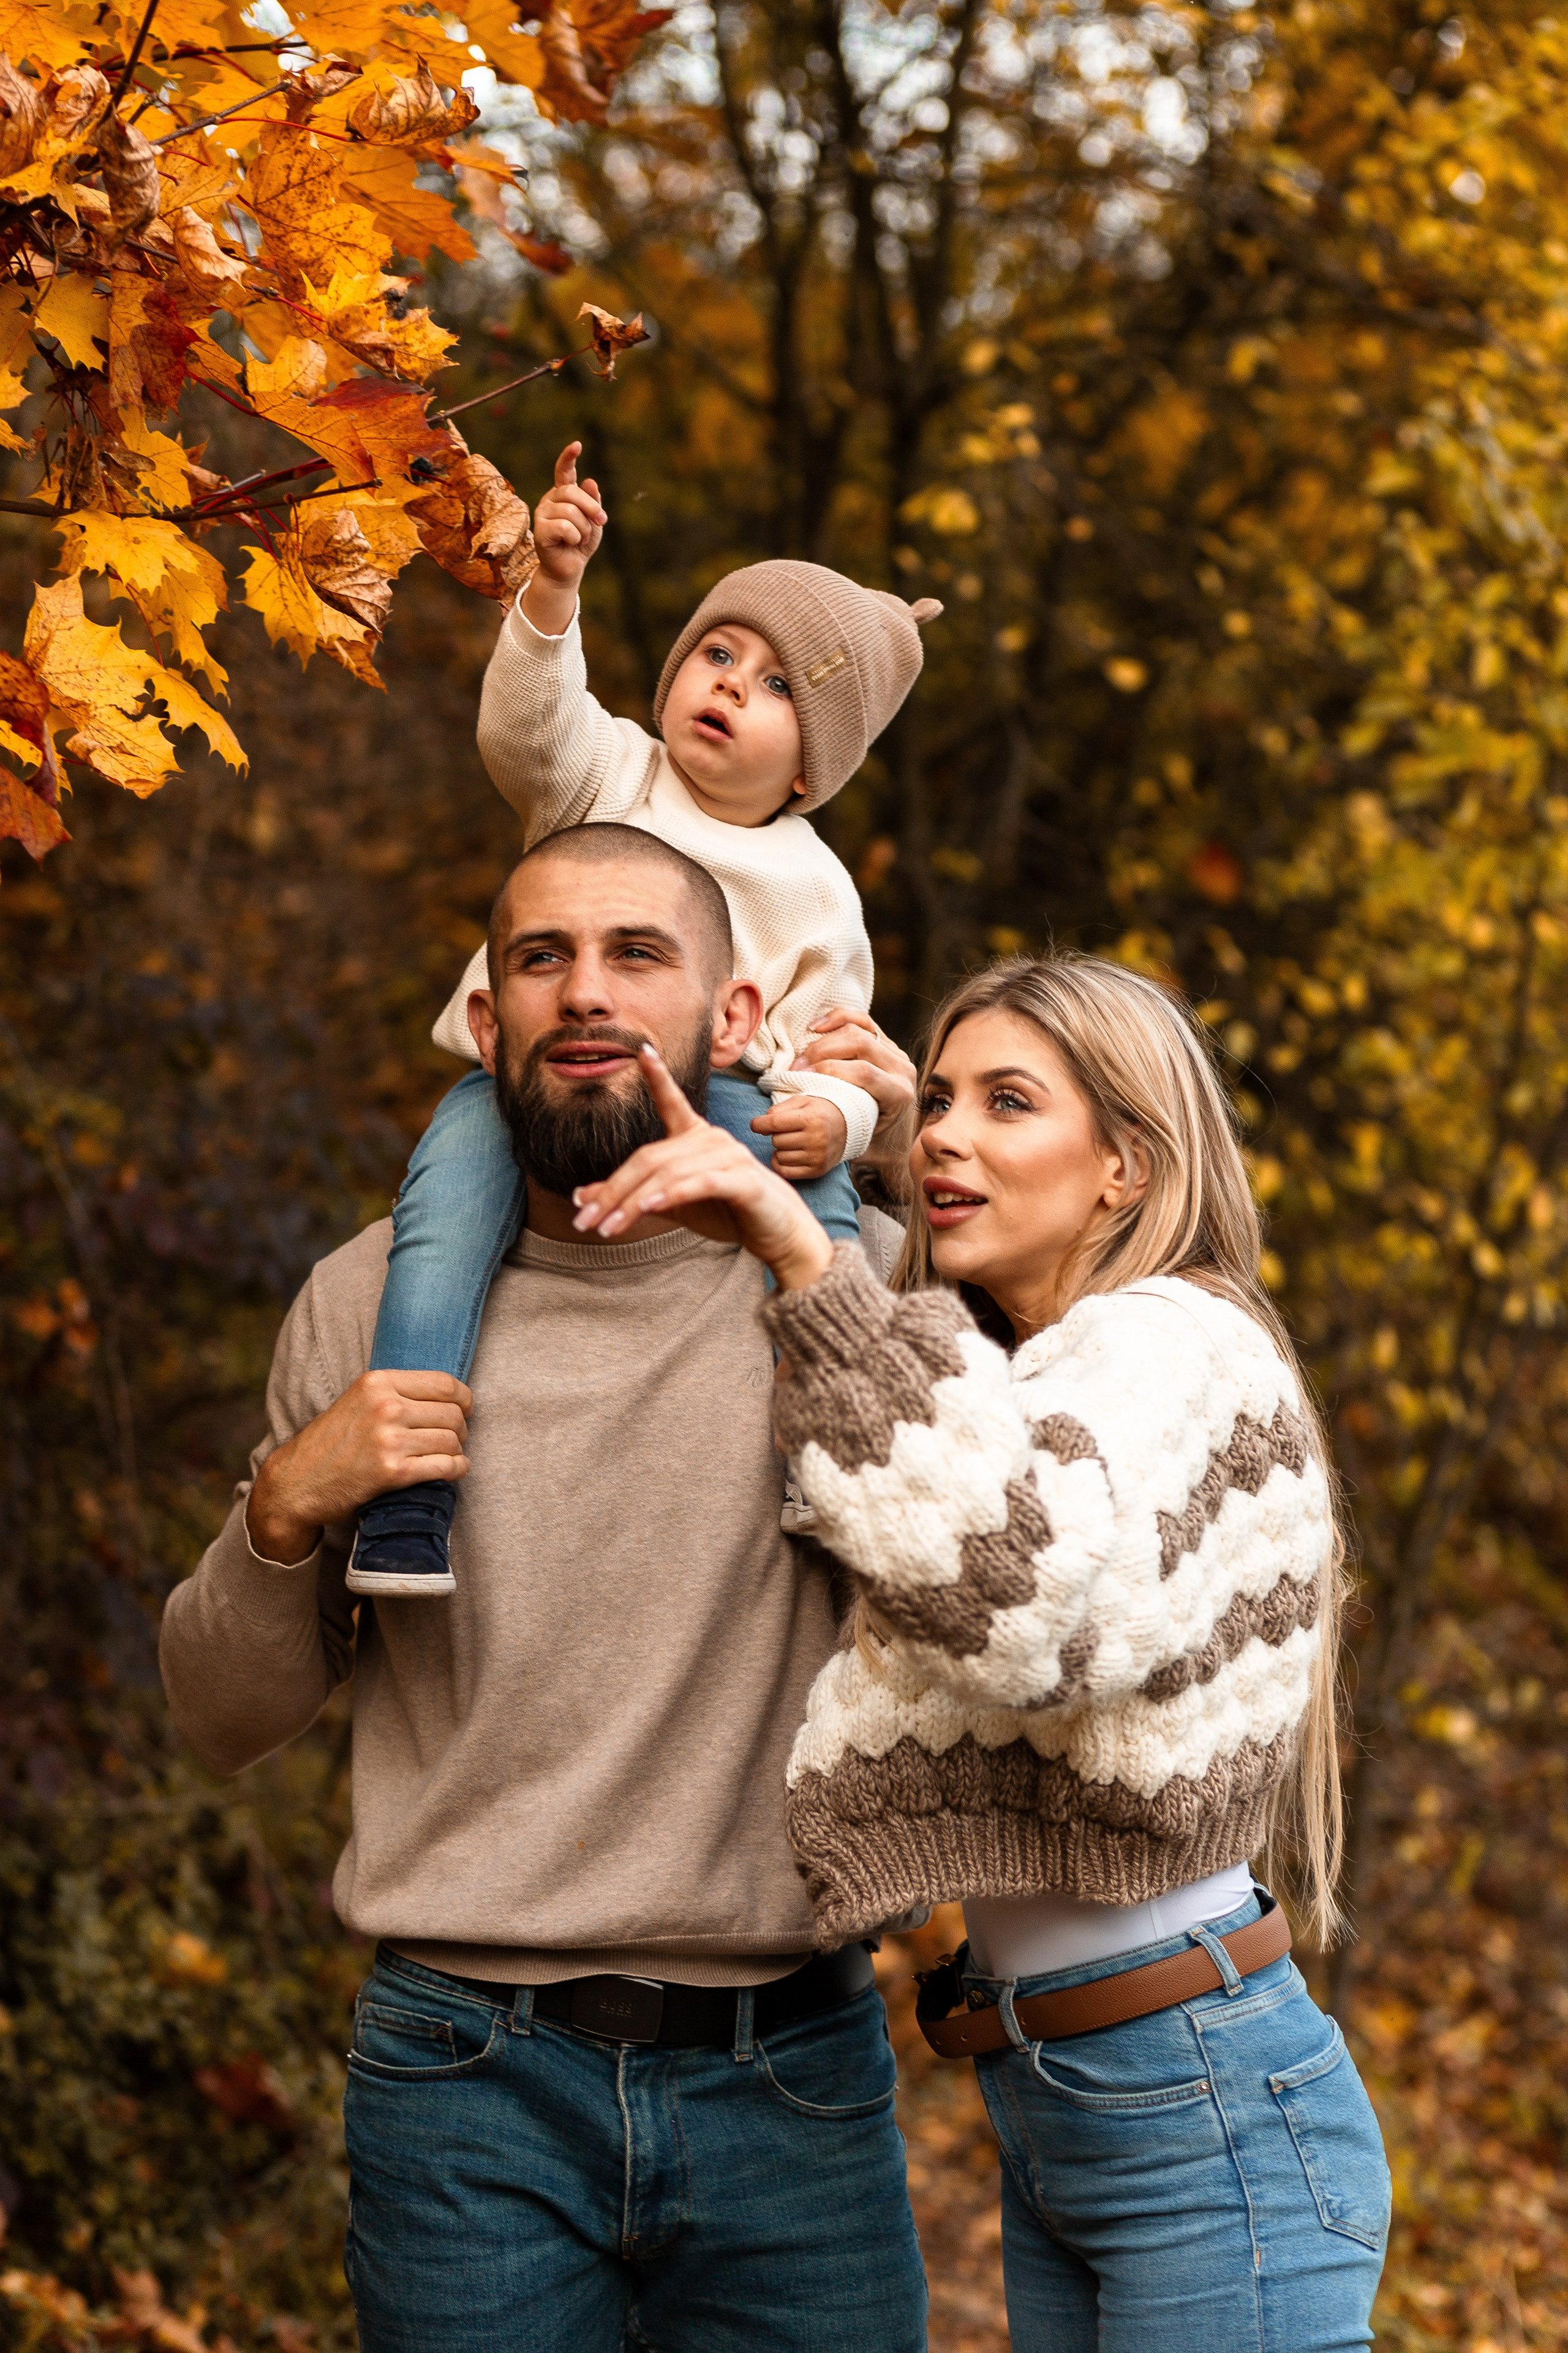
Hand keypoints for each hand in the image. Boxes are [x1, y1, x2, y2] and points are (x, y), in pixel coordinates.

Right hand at [245, 1370, 471, 1566]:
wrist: (297, 1482)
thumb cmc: (333, 1442)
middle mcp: (384, 1407)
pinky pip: (445, 1467)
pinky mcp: (392, 1473)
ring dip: (457, 1451)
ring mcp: (388, 1440)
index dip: (463, 1399)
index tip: (464, 1410)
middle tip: (452, 1439)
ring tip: (447, 1456)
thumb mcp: (358, 1400)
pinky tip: (453, 1470)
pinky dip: (456, 1470)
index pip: (445, 1384)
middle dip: (460, 1428)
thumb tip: (449, 1395)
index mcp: (378, 1382)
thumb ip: (396, 1392)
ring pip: (452, 1441)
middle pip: (452, 1414)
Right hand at [520, 442, 605, 635]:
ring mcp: (542, 514)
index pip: (563, 472)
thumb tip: (590, 481)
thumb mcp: (594, 522)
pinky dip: (575, 538)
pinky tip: (569, 544)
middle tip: (601, 521)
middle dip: (592, 508)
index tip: (577, 445)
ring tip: (579, 539)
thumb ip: (593, 503)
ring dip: (584, 529)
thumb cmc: (581, 544)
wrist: (569, 569)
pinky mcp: (539, 530)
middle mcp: (550, 500)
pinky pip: (565, 528)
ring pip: (571, 512)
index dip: (569, 458)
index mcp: (563, 494)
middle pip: (572, 493)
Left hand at [570, 1045, 835, 1289]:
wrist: (779, 1234)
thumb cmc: (727, 1212)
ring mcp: (729, 1157)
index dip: (658, 1077)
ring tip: (606, 1229)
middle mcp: (711, 1139)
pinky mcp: (744, 1181)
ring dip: (632, 1203)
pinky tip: (649, 1207)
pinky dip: (671, 1195)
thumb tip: (581, 1197)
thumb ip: (630, 1196)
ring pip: (667, 1174)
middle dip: (613, 1191)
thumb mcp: (669, 1204)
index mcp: (695, 1137)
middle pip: (649, 1159)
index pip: (672, 1102)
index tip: (643, 1050)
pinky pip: (699, 1184)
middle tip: (583, 1221)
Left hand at [750, 1092, 848, 1182]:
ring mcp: (817, 1157)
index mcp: (810, 1119)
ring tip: (791, 1142)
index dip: (759, 1124)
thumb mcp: (801, 1102)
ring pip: (779, 1157)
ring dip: (780, 1149)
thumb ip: (778, 1110)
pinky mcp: (816, 1171)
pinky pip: (785, 1172)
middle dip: (776, 1135)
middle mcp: (815, 1139)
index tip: (756, 1124)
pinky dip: (780, 1164)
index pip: (774, 1123)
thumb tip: (758, 1126)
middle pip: (776, 1141)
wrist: (846, 1127)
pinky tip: (787, 1155)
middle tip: (787, 1131)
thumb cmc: (818, 1112)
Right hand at [791, 1008, 916, 1183]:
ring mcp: (895, 1051)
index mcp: (899, 1094)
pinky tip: (814, 1028)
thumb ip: (840, 1122)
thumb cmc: (869, 1136)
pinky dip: (836, 1018)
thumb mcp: (859, 1136)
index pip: (865, 1073)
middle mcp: (902, 1069)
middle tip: (797, 1069)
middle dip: (822, 1052)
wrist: (894, 1130)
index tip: (803, 1080)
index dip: (830, 1071)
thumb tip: (805, 1109)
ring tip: (802, 1057)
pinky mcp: (884, 1039)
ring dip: (823, 1040)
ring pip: (858, 1029)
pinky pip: (861, 1019)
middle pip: (860, 1044)